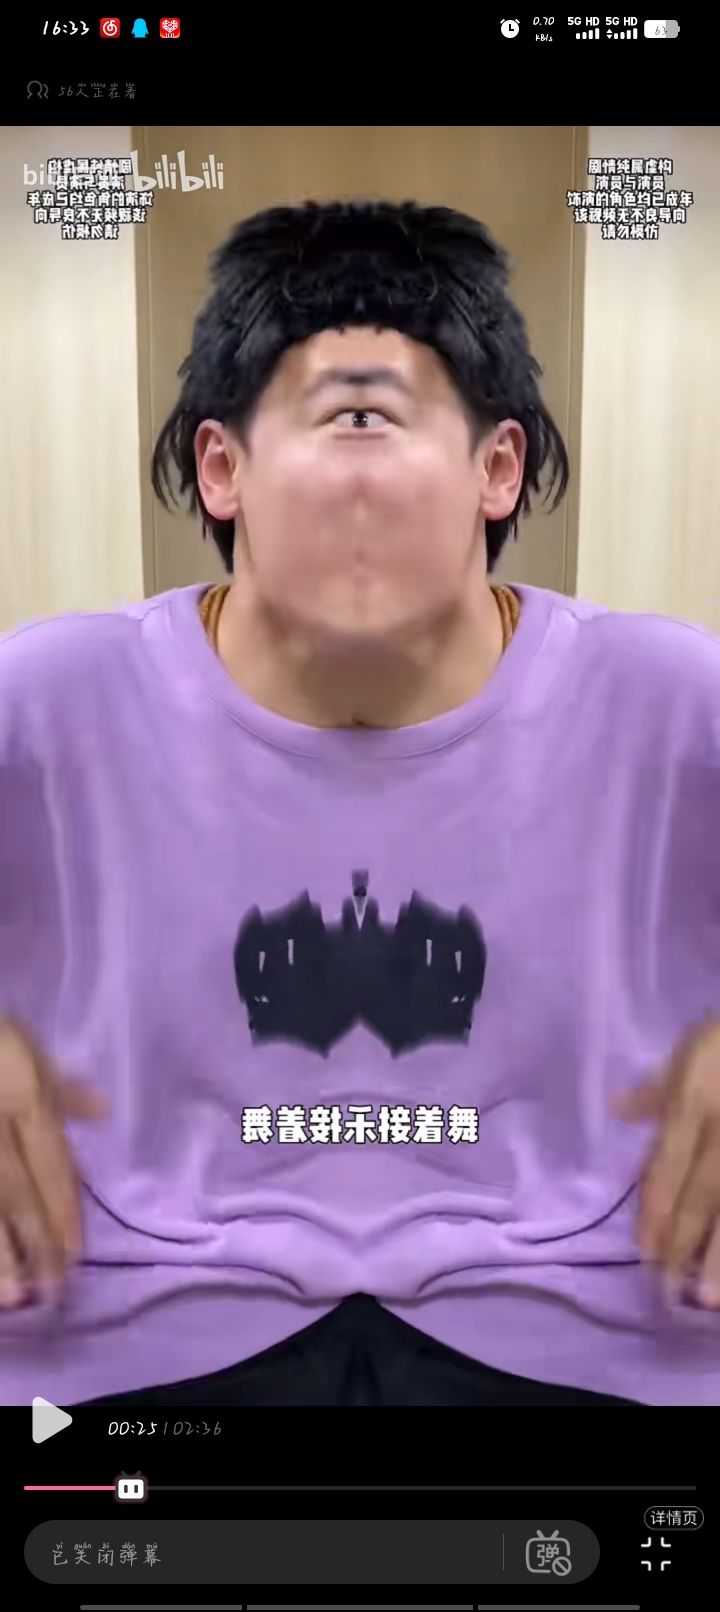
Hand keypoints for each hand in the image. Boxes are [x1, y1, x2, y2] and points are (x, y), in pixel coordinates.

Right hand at [0, 1017, 105, 1308]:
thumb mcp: (24, 1046)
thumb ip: (59, 1087)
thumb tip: (102, 1110)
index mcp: (23, 1098)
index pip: (50, 1164)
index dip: (63, 1211)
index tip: (75, 1257)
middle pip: (17, 1193)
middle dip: (36, 1245)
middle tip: (52, 1294)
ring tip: (13, 1299)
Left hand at [613, 1018, 719, 1307]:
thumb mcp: (691, 1049)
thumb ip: (657, 1088)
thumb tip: (617, 1109)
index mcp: (693, 1105)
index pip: (668, 1168)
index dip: (655, 1212)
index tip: (646, 1254)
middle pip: (702, 1196)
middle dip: (683, 1245)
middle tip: (669, 1291)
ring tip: (710, 1299)